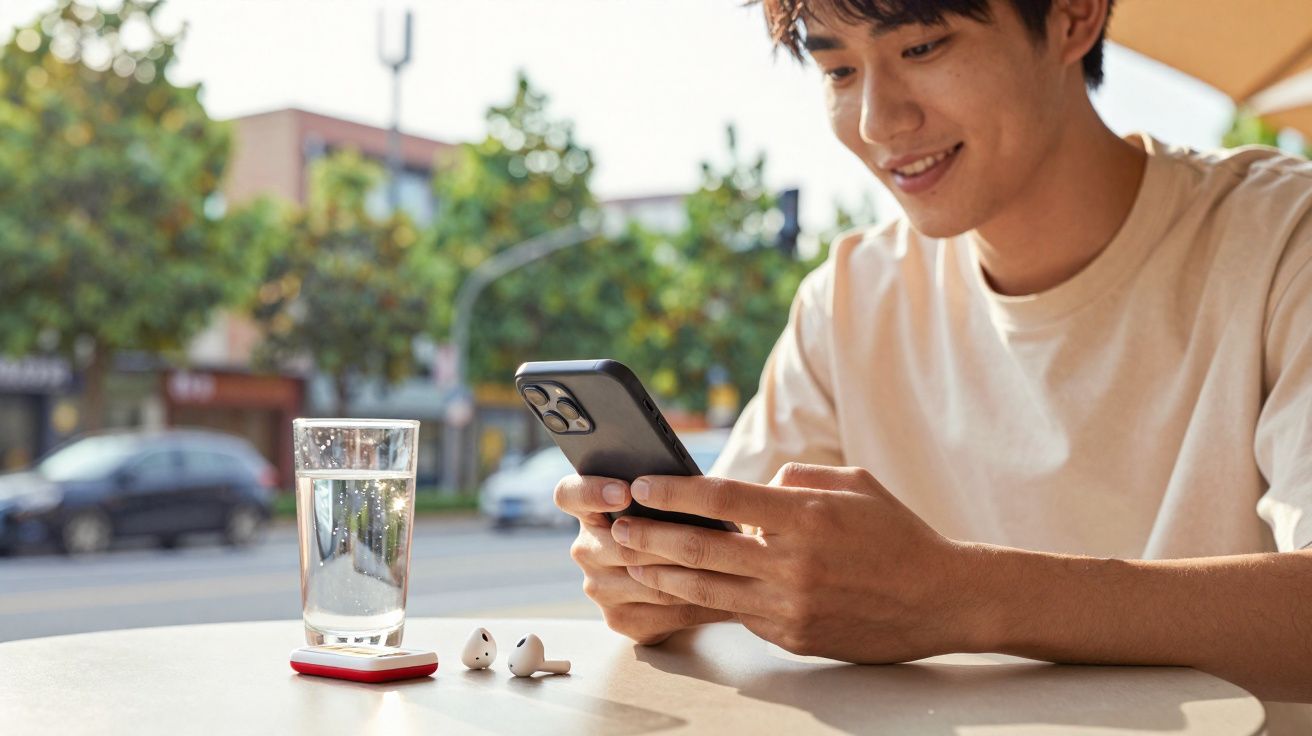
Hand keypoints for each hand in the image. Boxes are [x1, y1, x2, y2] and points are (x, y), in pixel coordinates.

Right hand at [553, 474, 733, 644]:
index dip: (592, 492)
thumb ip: (670, 489)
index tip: (626, 492)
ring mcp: (599, 587)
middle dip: (663, 539)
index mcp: (589, 510)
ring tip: (729, 562)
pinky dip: (699, 603)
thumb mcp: (670, 500)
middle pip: (618, 543)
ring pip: (646, 580)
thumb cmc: (680, 522)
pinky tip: (728, 593)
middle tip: (701, 534)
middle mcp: (586, 549)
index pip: (570, 494)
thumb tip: (703, 484)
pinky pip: (663, 612)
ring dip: (689, 571)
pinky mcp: (620, 619)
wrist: (690, 573)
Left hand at [611, 463, 975, 661]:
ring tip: (634, 561)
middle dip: (651, 535)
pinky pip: (742, 614)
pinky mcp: (794, 637)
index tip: (642, 486)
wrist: (943, 599)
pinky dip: (714, 599)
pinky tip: (688, 588)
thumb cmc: (897, 534)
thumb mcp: (853, 484)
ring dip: (664, 574)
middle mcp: (793, 563)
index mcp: (806, 517)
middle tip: (617, 527)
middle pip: (702, 549)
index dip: (676, 493)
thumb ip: (797, 480)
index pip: (723, 500)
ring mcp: (791, 606)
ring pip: (709, 589)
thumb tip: (754, 488)